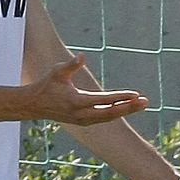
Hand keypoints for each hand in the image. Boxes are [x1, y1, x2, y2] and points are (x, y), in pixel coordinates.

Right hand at [27, 54, 149, 123]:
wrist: (34, 105)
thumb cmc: (46, 85)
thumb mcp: (57, 72)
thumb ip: (71, 65)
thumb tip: (83, 56)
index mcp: (77, 101)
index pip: (104, 100)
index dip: (120, 98)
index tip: (135, 95)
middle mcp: (82, 114)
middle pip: (111, 113)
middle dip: (129, 108)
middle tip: (146, 102)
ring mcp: (82, 120)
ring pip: (108, 117)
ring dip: (125, 111)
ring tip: (141, 104)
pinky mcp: (83, 122)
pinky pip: (103, 119)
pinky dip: (116, 114)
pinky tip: (127, 108)